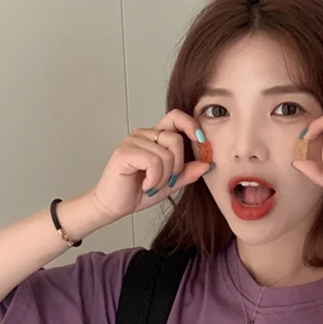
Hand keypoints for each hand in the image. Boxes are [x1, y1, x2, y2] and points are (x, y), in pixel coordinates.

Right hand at [89, 109, 211, 224]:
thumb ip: (187, 173)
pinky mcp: (124, 152)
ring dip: (163, 178)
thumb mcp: (170, 183)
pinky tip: (145, 185)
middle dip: (177, 166)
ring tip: (151, 185)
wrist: (114, 206)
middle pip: (176, 140)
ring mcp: (133, 141)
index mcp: (156, 137)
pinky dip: (154, 179)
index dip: (191, 126)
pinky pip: (153, 162)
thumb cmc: (138, 192)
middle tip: (166, 181)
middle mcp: (144, 134)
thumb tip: (207, 164)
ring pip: (166, 155)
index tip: (202, 143)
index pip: (176, 117)